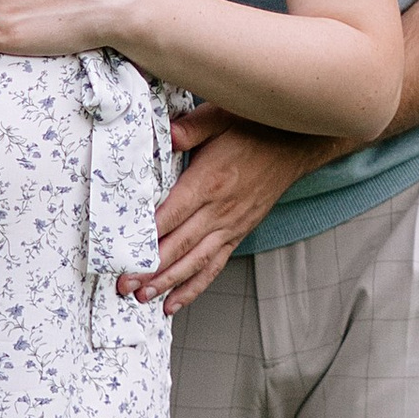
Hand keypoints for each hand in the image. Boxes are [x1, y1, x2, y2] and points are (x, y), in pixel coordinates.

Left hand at [126, 112, 337, 312]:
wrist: (295, 145)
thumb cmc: (256, 128)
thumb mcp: (222, 116)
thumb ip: (191, 127)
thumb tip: (166, 133)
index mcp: (209, 181)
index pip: (170, 214)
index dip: (145, 235)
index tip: (122, 250)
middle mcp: (220, 209)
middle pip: (179, 245)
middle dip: (149, 268)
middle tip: (124, 284)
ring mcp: (231, 225)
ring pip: (195, 262)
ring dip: (167, 282)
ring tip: (143, 297)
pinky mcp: (238, 233)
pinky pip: (214, 266)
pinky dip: (194, 286)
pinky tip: (175, 301)